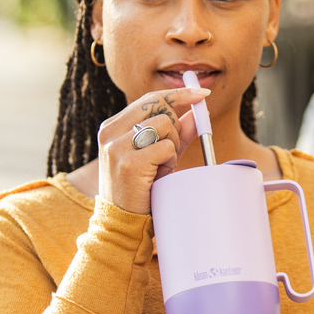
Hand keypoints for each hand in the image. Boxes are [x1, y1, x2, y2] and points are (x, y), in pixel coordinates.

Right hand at [97, 85, 209, 213]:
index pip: (150, 98)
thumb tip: (198, 113)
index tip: (203, 93)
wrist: (122, 220)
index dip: (179, 93)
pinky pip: (166, 147)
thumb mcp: (158, 156)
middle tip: (172, 151)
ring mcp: (117, 146)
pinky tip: (159, 176)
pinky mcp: (129, 162)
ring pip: (165, 125)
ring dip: (173, 147)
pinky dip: (170, 161)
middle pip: (159, 107)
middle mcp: (110, 131)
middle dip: (176, 127)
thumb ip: (178, 134)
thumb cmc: (140, 188)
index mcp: (113, 126)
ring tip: (161, 167)